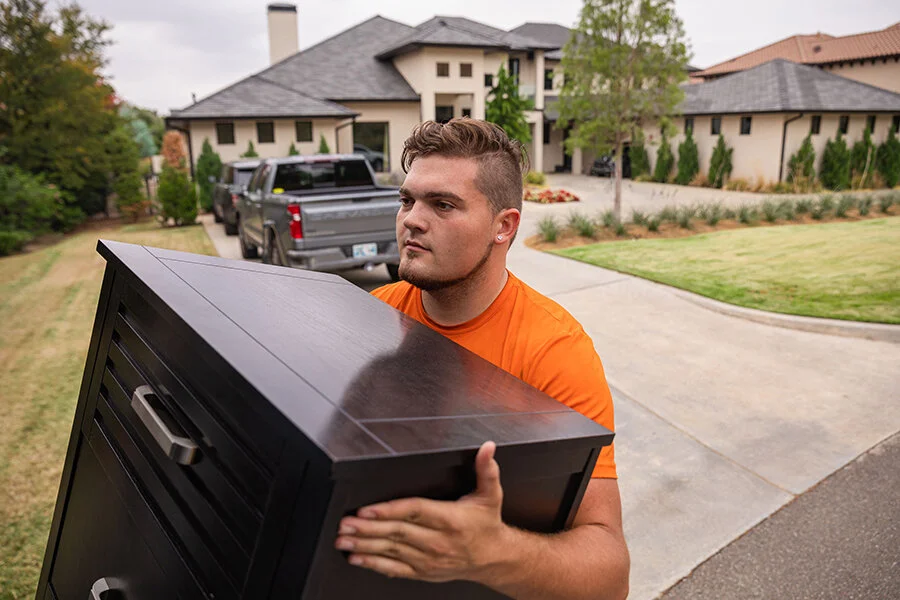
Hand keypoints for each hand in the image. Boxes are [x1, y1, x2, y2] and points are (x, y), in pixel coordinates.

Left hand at [335, 441, 509, 582]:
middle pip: (397, 533)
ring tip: (343, 539)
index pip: (415, 512)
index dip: (389, 510)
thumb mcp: (491, 495)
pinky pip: (395, 569)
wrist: (492, 558)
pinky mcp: (422, 571)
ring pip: (391, 551)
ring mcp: (428, 559)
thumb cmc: (487, 525)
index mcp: (450, 519)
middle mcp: (438, 541)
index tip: (367, 510)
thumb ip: (486, 469)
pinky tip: (357, 557)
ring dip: (364, 545)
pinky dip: (374, 563)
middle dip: (367, 528)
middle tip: (344, 524)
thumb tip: (487, 448)